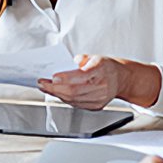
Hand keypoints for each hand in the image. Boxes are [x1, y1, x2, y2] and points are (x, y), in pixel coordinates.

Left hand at [38, 55, 159, 109]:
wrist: (121, 79)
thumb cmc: (106, 66)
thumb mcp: (95, 56)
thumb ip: (80, 59)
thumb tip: (67, 64)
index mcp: (101, 70)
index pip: (81, 77)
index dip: (65, 78)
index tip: (52, 77)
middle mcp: (101, 86)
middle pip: (74, 91)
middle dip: (55, 88)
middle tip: (41, 83)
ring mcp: (99, 99)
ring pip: (73, 99)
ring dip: (56, 94)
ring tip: (45, 88)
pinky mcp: (96, 106)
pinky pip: (76, 104)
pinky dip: (64, 98)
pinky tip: (56, 93)